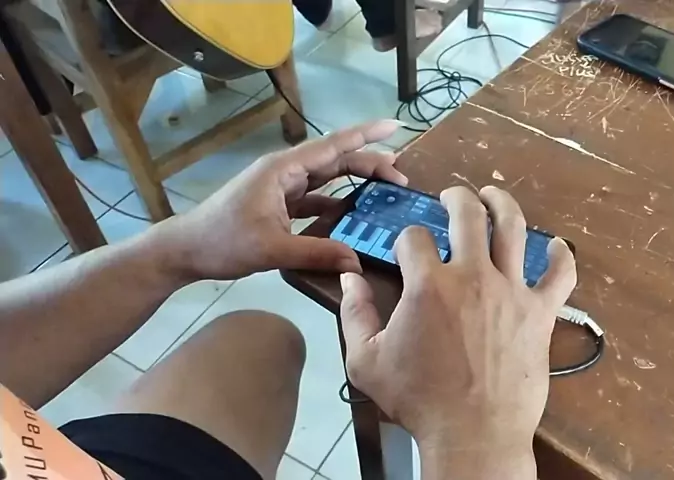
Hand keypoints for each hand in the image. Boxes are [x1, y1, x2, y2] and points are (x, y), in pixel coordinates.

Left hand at [165, 120, 407, 279]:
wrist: (185, 251)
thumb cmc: (222, 242)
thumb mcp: (271, 249)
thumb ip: (316, 253)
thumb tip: (357, 261)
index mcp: (283, 170)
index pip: (332, 146)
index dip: (365, 135)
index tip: (394, 125)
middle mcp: (285, 172)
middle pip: (335, 160)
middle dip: (369, 163)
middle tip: (402, 176)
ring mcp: (281, 188)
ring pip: (327, 178)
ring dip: (355, 182)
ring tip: (387, 188)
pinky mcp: (279, 206)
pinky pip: (316, 198)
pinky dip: (337, 203)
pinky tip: (355, 212)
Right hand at [339, 186, 576, 475]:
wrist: (473, 434)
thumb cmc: (418, 400)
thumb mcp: (366, 361)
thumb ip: (355, 314)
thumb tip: (349, 277)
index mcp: (428, 285)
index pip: (414, 238)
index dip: (407, 240)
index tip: (406, 251)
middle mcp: (471, 277)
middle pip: (466, 215)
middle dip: (455, 198)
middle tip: (451, 196)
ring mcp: (511, 292)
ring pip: (512, 229)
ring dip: (502, 204)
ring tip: (494, 195)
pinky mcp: (540, 313)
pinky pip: (560, 276)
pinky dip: (560, 256)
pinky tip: (556, 246)